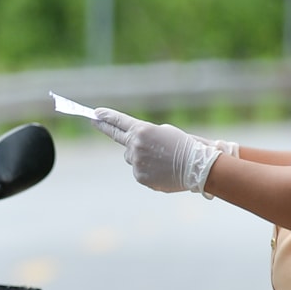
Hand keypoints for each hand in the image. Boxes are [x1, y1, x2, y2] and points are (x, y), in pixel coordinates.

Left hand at [86, 107, 225, 194]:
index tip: (95, 113)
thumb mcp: (164, 132)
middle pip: (119, 139)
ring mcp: (136, 161)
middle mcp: (135, 145)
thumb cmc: (183, 145)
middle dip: (108, 130)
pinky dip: (147, 170)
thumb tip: (131, 147)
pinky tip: (162, 170)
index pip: (119, 121)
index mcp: (142, 130)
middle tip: (94, 122)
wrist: (196, 166)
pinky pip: (138, 171)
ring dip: (141, 157)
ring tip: (161, 159)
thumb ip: (144, 136)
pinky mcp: (139, 176)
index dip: (106, 117)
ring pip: (131, 158)